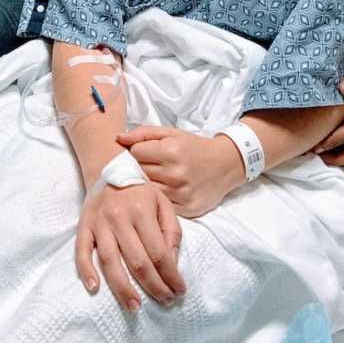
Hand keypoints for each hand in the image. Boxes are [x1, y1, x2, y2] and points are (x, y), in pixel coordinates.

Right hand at [76, 181, 184, 311]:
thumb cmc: (139, 190)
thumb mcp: (162, 202)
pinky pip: (81, 251)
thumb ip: (171, 231)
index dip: (171, 275)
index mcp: (142, 211)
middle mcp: (119, 217)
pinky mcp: (83, 226)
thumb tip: (172, 262)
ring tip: (135, 307)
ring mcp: (99, 223)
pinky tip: (95, 289)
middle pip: (137, 261)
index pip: (159, 253)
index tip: (180, 290)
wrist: (108, 167)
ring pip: (110, 261)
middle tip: (164, 302)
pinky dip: (86, 271)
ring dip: (123, 288)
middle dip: (153, 286)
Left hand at [117, 126, 244, 218]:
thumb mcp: (170, 133)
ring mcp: (181, 193)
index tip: (141, 154)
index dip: (134, 152)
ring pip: (147, 192)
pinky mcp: (187, 209)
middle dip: (137, 170)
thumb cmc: (193, 147)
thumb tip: (117, 138)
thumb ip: (143, 133)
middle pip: (139, 173)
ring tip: (152, 179)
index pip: (135, 153)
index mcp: (171, 151)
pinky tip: (162, 192)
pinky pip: (161, 206)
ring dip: (145, 187)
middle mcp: (176, 173)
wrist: (226, 164)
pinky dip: (158, 201)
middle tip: (144, 167)